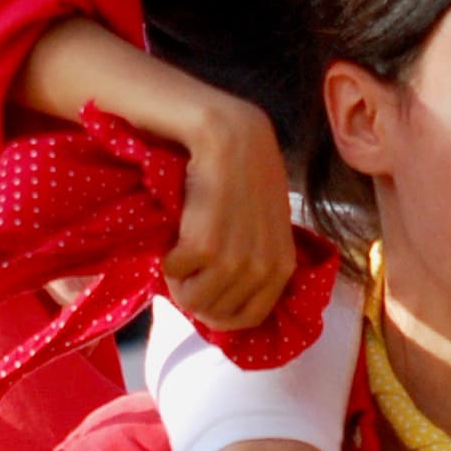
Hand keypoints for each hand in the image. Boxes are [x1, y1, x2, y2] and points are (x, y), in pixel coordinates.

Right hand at [165, 90, 295, 331]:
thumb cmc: (241, 172)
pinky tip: (177, 229)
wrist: (226, 131)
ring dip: (178, 278)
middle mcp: (263, 268)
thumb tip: (226, 297)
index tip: (203, 287)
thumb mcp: (263, 220)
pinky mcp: (207, 246)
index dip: (218, 311)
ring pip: (192, 301)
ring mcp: (237, 260)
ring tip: (180, 245)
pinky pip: (174, 274)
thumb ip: (256, 256)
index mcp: (282, 266)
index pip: (247, 319)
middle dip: (193, 292)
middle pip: (214, 314)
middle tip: (187, 260)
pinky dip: (167, 257)